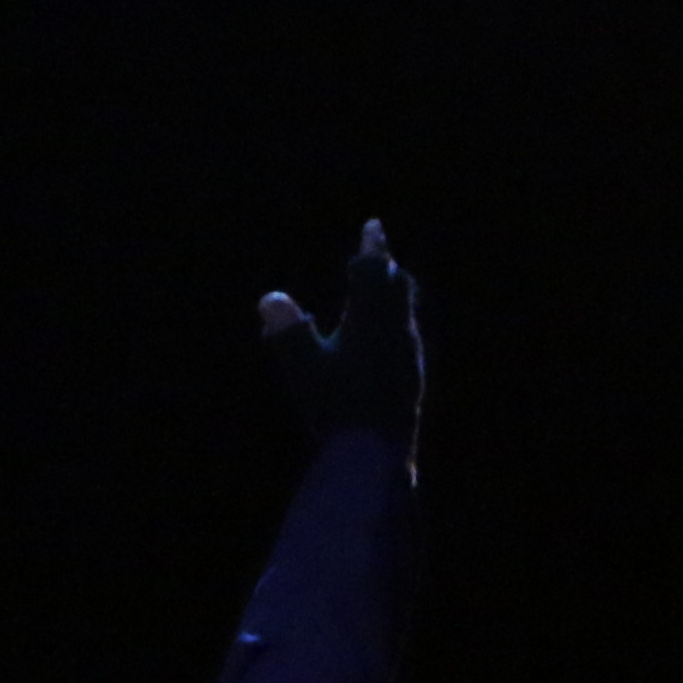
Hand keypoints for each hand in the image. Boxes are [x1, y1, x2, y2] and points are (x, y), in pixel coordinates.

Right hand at [260, 220, 422, 447]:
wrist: (376, 456)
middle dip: (385, 267)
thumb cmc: (337, 409)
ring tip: (383, 292)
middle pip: (397, 287)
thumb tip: (270, 298)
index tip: (373, 226)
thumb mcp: (304, 368)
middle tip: (378, 255)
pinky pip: (404, 339)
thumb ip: (288, 331)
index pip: (373, 271)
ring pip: (404, 313)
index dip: (371, 247)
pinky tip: (385, 343)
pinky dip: (394, 324)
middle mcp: (397, 332)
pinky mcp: (411, 380)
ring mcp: (408, 357)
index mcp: (372, 320)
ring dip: (393, 295)